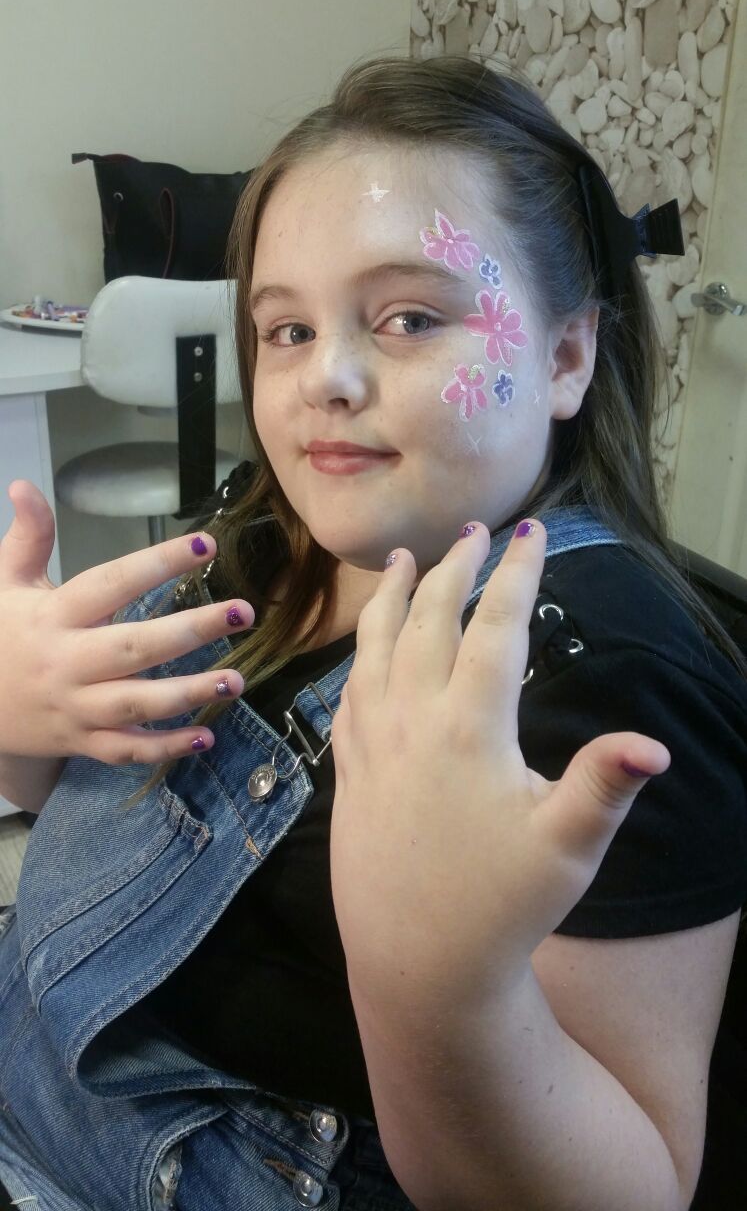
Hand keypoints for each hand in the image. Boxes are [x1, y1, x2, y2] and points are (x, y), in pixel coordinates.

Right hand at [0, 480, 254, 763]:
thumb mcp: (5, 584)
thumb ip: (27, 537)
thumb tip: (23, 487)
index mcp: (54, 616)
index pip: (112, 583)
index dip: (157, 563)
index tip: (204, 545)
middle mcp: (68, 662)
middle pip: (135, 648)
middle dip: (191, 630)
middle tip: (243, 612)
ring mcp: (76, 706)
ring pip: (136, 704)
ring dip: (189, 693)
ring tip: (236, 680)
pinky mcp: (81, 741)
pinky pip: (126, 749)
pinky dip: (164, 748)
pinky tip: (206, 736)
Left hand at [329, 519, 669, 1009]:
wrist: (416, 965)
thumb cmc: (500, 908)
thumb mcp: (566, 848)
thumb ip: (606, 787)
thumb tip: (655, 746)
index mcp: (470, 727)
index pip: (496, 627)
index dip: (517, 574)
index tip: (531, 532)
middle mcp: (412, 721)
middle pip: (430, 620)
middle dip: (454, 568)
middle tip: (474, 532)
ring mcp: (372, 743)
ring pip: (376, 647)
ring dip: (393, 597)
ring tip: (401, 561)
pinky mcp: (349, 770)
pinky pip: (348, 690)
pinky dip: (360, 652)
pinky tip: (366, 646)